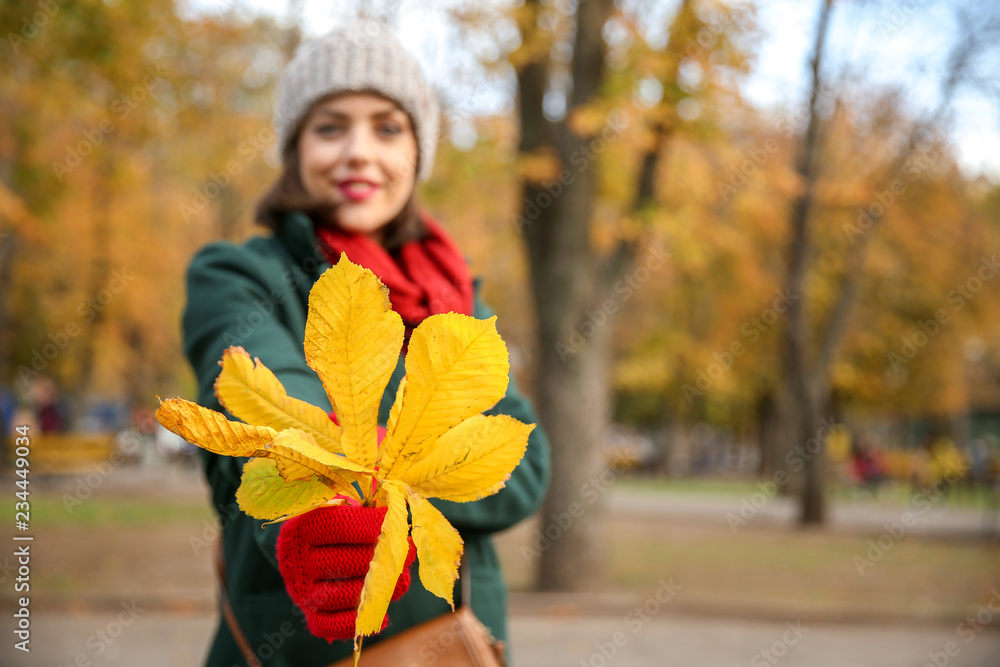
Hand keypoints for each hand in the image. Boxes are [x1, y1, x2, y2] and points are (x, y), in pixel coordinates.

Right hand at [276, 504, 415, 640]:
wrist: (314, 549)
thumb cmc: (342, 523)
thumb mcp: (351, 510)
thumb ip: (371, 516)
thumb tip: (402, 536)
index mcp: (303, 526)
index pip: (331, 525)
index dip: (363, 525)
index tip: (389, 522)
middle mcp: (297, 559)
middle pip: (333, 562)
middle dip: (372, 560)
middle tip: (399, 556)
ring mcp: (301, 589)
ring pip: (330, 596)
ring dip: (368, 592)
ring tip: (395, 582)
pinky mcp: (309, 613)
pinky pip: (324, 625)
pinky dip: (353, 623)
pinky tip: (379, 615)